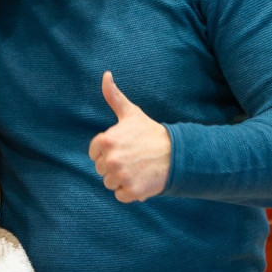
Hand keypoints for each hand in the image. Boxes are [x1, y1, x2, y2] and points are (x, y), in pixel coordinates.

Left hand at [88, 71, 171, 202]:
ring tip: (138, 168)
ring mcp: (121, 176)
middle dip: (115, 166)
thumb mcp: (131, 114)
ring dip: (122, 180)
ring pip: (109, 183)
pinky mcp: (132, 191)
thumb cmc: (151, 133)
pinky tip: (142, 179)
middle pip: (101, 170)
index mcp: (107, 140)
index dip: (108, 152)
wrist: (177, 154)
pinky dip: (130, 192)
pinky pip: (120, 196)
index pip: (94, 153)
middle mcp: (111, 159)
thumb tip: (105, 75)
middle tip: (133, 158)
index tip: (123, 148)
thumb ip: (114, 96)